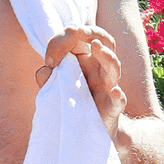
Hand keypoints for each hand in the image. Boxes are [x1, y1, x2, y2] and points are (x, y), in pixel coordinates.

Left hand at [36, 26, 125, 142]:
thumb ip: (47, 78)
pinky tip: (114, 92)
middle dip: (93, 32)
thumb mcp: (55, 88)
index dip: (63, 40)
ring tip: (96, 45)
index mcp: (86, 60)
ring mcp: (107, 87)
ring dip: (106, 55)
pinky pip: (119, 101)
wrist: (86, 133)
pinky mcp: (111, 109)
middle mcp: (99, 69)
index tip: (49, 60)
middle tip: (80, 31)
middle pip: (105, 42)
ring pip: (114, 66)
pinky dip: (118, 97)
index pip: (80, 38)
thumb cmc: (72, 104)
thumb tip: (44, 71)